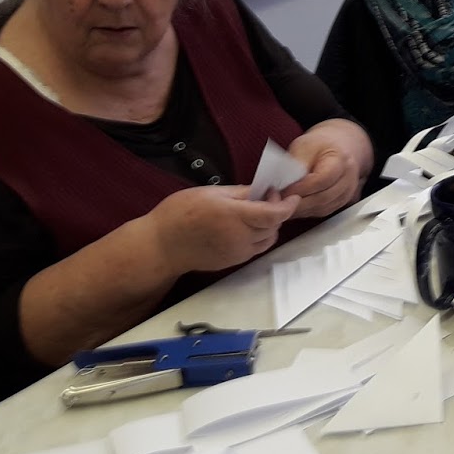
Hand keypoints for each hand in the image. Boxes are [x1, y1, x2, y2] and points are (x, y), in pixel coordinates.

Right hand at [148, 185, 297, 274]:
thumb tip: (263, 191)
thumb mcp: (211, 192)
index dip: (288, 204)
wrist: (161, 246)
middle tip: (268, 195)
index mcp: (234, 216)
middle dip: (277, 210)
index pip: (274, 214)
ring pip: (268, 239)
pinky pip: (256, 248)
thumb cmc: (179, 214)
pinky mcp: (232, 262)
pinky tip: (247, 225)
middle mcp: (239, 237)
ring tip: (257, 211)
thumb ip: (241, 193)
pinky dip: (260, 236)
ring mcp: (237, 252)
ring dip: (270, 225)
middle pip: (274, 226)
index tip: (292, 195)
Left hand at [285, 127, 365, 218]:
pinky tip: (294, 206)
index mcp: (341, 160)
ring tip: (283, 203)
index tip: (283, 190)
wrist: (338, 147)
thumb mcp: (305, 145)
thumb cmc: (321, 145)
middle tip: (279, 200)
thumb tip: (284, 182)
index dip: (301, 188)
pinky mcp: (341, 203)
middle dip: (297, 202)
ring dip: (300, 209)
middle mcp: (348, 179)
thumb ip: (296, 163)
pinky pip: (322, 212)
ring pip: (322, 208)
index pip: (322, 180)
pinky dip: (306, 211)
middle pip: (322, 198)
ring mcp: (347, 193)